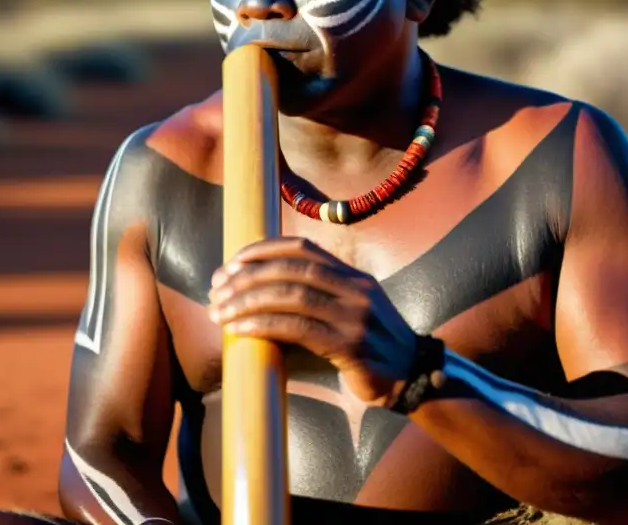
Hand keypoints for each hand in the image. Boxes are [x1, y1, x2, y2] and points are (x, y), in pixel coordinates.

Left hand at [208, 237, 417, 405]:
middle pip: (293, 268)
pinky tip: (241, 329)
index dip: (264, 249)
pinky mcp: (351, 344)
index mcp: (352, 276)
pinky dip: (264, 325)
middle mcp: (355, 289)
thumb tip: (259, 295)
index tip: (232, 261)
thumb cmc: (370, 349)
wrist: (411, 379)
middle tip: (217, 288)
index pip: (303, 248)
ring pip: (292, 295)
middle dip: (248, 276)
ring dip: (248, 301)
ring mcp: (355, 315)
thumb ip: (318, 299)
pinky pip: (298, 328)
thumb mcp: (348, 312)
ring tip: (220, 312)